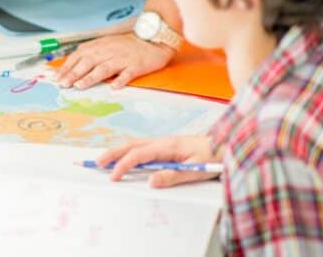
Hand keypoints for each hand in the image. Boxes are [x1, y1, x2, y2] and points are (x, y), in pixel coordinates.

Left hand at [54, 32, 174, 88]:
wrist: (151, 39)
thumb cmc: (125, 45)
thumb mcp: (104, 45)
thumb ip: (88, 54)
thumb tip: (69, 67)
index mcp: (98, 47)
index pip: (78, 56)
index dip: (66, 67)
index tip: (56, 77)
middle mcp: (108, 52)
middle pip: (87, 62)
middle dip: (73, 73)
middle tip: (63, 84)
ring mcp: (122, 59)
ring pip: (104, 68)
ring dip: (91, 77)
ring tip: (80, 86)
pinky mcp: (136, 66)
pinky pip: (127, 74)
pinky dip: (120, 80)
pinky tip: (114, 87)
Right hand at [97, 135, 218, 187]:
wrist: (225, 144)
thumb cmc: (212, 157)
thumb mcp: (195, 170)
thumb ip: (172, 176)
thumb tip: (150, 182)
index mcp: (167, 146)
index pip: (138, 155)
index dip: (123, 165)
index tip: (114, 177)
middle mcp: (161, 141)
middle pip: (130, 145)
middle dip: (111, 153)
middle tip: (96, 163)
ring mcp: (163, 142)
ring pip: (134, 144)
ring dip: (117, 151)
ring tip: (104, 160)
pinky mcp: (166, 145)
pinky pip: (141, 146)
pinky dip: (127, 150)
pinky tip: (124, 156)